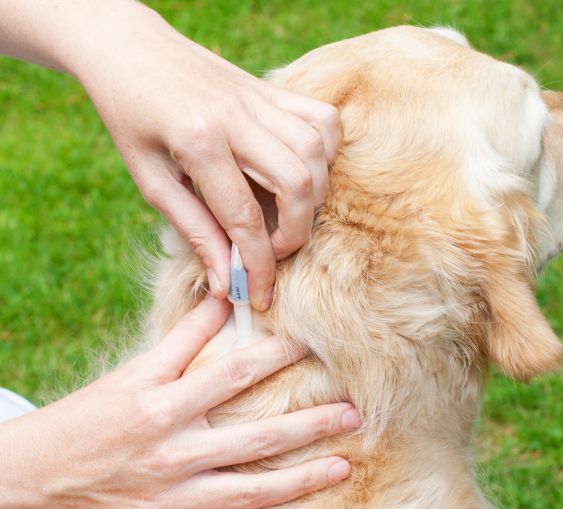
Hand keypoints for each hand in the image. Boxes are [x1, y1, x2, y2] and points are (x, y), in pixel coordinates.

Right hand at [0, 297, 359, 508]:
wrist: (35, 475)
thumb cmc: (90, 415)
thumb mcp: (133, 370)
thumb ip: (183, 338)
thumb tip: (225, 299)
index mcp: (167, 405)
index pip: (237, 374)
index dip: (281, 355)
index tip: (318, 343)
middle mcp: (177, 451)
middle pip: (259, 438)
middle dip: (312, 425)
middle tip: (355, 413)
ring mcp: (174, 496)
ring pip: (253, 490)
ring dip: (303, 479)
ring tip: (344, 465)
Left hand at [76, 2, 338, 308]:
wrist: (129, 50)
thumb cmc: (131, 118)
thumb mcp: (150, 179)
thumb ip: (194, 230)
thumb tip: (225, 281)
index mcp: (197, 141)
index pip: (243, 217)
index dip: (258, 266)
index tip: (258, 295)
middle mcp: (236, 117)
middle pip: (296, 184)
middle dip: (296, 232)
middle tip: (275, 248)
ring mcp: (259, 98)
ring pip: (316, 151)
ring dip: (314, 195)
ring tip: (290, 212)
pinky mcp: (272, 89)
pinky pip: (323, 119)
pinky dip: (324, 153)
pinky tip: (303, 171)